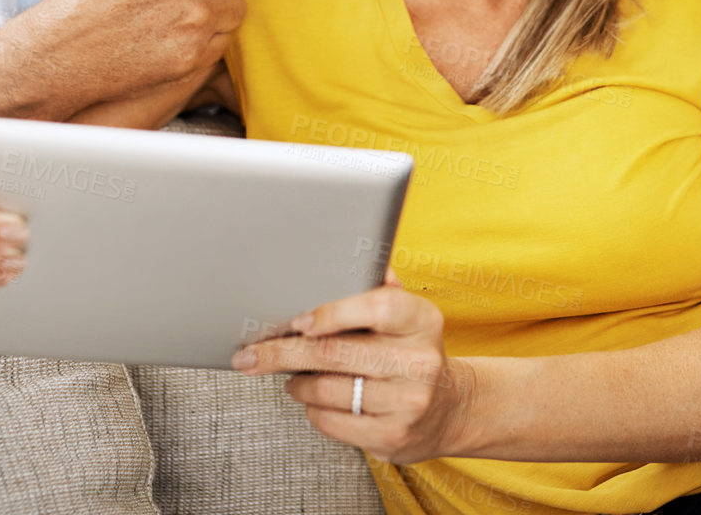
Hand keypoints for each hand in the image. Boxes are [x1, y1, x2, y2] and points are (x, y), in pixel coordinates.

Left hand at [229, 267, 475, 465]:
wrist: (449, 409)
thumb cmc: (413, 354)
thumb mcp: (409, 318)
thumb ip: (380, 290)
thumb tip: (349, 263)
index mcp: (421, 320)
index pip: (377, 306)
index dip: (331, 313)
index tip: (297, 321)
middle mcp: (418, 361)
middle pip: (334, 352)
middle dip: (282, 352)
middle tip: (251, 353)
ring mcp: (406, 402)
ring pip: (326, 390)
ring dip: (296, 383)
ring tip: (291, 377)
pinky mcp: (392, 437)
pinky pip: (332, 421)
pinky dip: (312, 409)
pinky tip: (314, 401)